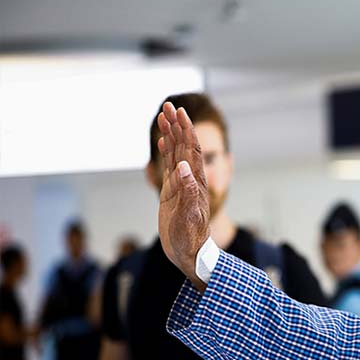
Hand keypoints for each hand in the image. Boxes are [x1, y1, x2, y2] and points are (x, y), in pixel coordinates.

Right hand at [156, 102, 209, 286]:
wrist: (190, 254)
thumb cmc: (191, 239)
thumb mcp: (189, 216)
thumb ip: (187, 191)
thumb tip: (184, 166)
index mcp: (195, 182)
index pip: (191, 150)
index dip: (186, 130)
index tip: (178, 112)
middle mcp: (189, 180)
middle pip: (183, 147)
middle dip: (176, 126)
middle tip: (168, 105)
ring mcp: (180, 185)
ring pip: (175, 154)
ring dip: (170, 135)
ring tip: (164, 116)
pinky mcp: (172, 193)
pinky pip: (169, 167)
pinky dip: (166, 153)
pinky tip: (163, 142)